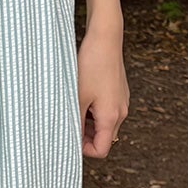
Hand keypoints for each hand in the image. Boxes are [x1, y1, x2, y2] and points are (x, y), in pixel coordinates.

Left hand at [77, 26, 129, 157]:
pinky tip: (80, 92)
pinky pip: (106, 108)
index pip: (102, 149)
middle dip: (84, 134)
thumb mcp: (78, 95)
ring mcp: (121, 101)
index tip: (67, 136)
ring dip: (87, 120)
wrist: (105, 39)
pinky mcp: (118, 91)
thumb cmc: (91, 65)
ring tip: (71, 103)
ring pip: (103, 122)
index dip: (83, 149)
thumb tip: (68, 137)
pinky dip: (92, 108)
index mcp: (112, 117)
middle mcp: (121, 112)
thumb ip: (75, 119)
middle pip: (103, 137)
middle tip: (66, 119)